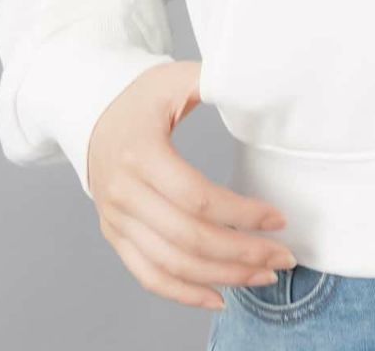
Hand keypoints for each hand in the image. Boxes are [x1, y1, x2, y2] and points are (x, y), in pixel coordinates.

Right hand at [87, 60, 294, 310]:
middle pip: (187, 239)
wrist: (91, 111)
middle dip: (241, 253)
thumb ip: (215, 79)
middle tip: (284, 256)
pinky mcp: (116, 234)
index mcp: (141, 154)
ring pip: (171, 264)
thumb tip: (258, 82)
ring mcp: (116, 219)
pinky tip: (219, 296)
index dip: (241, 213)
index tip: (278, 218)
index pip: (196, 198)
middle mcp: (123, 193)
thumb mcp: (177, 78)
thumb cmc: (142, 94)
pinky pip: (148, 275)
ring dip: (222, 276)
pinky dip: (183, 292)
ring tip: (264, 274)